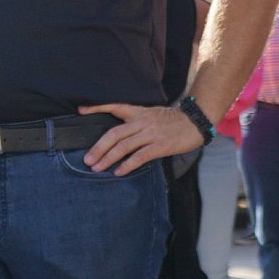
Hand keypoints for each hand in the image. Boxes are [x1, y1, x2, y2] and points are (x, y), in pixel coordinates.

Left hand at [77, 103, 203, 175]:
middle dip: (98, 148)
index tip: (81, 110)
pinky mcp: (160, 146)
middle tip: (88, 160)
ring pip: (123, 147)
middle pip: (114, 134)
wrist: (197, 122)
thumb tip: (121, 134)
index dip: (97, 107)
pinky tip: (119, 172)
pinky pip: (139, 157)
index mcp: (139, 112)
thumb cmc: (175, 120)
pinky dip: (127, 165)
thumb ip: (138, 121)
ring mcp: (151, 134)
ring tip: (97, 168)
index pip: (115, 106)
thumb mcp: (154, 114)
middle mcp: (142, 122)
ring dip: (108, 159)